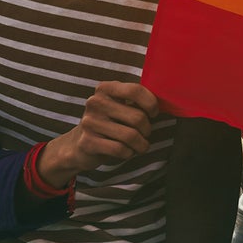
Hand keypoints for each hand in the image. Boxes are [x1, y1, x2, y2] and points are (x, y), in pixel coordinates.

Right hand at [40, 82, 161, 188]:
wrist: (78, 145)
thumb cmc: (109, 123)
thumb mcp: (119, 106)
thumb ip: (137, 100)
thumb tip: (165, 100)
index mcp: (105, 89)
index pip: (135, 90)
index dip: (151, 103)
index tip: (154, 113)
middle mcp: (95, 102)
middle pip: (137, 117)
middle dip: (147, 129)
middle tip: (145, 134)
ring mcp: (89, 122)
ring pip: (131, 136)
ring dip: (141, 144)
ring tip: (139, 145)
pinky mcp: (87, 142)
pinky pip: (120, 149)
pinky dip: (128, 153)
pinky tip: (126, 152)